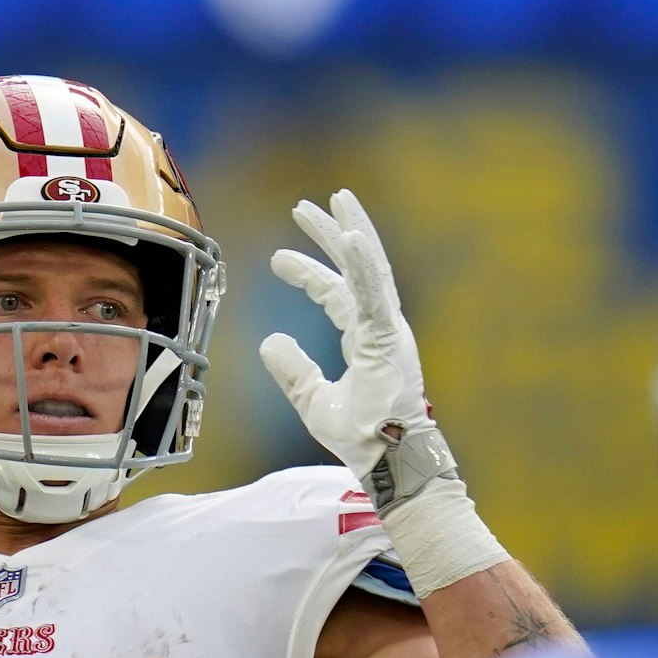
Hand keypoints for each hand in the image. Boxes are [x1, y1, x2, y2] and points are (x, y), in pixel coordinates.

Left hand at [259, 189, 455, 515]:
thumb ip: (293, 370)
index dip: (308, 273)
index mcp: (365, 339)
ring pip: (369, 269)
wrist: (385, 457)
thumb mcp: (311, 399)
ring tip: (336, 199)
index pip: (336, 294)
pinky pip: (375, 291)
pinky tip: (350, 236)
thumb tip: (268, 340)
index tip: (278, 259)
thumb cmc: (360, 435)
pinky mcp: (389, 336)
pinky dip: (363, 263)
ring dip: (351, 232)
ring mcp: (388, 329)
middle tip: (304, 207)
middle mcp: (379, 327)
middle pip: (354, 269)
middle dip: (330, 235)